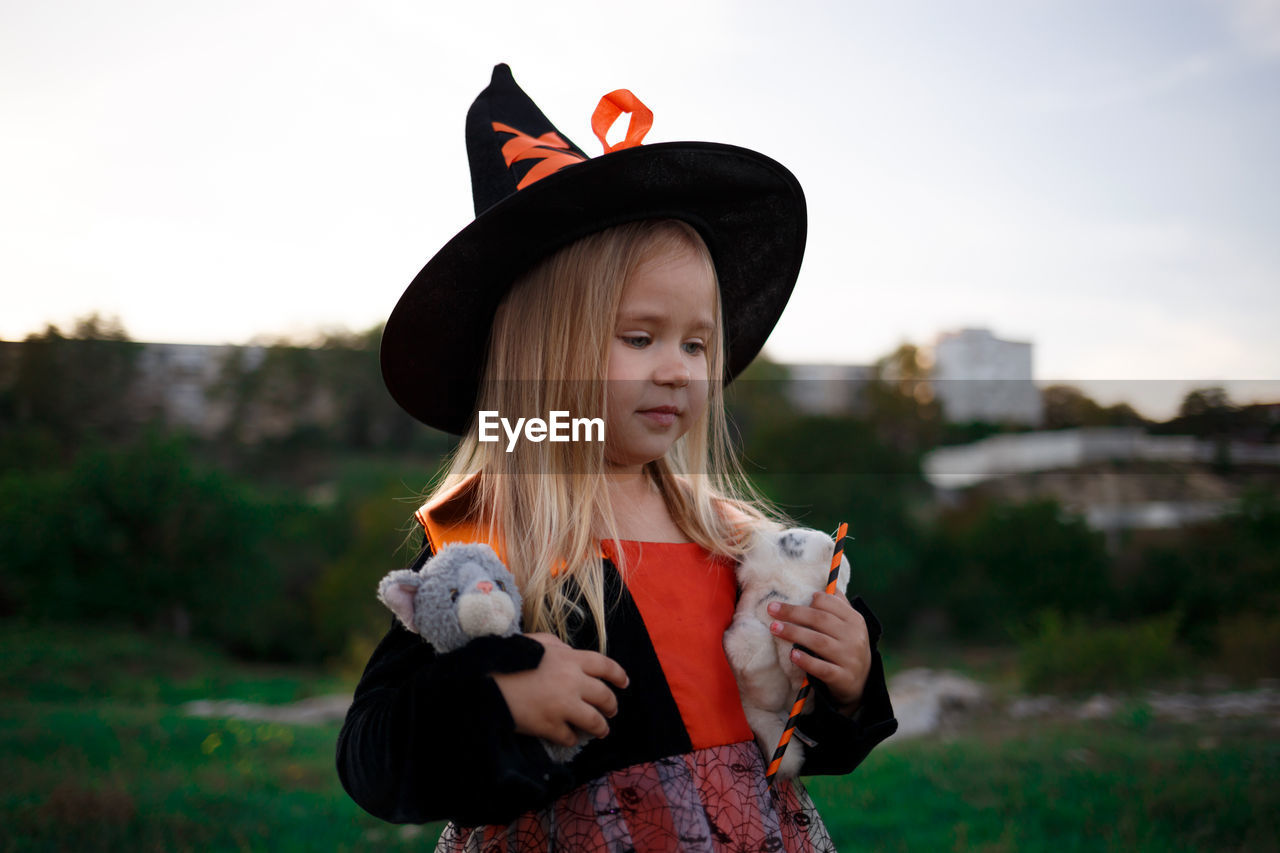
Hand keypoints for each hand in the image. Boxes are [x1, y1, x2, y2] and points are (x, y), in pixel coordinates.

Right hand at [492, 633, 628, 746]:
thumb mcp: (535, 642)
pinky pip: (569, 737)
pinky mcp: (549, 726)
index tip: (624, 683)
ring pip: (594, 722)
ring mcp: (562, 706)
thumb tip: (570, 652)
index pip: (605, 666)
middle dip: (612, 705)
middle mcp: (572, 682)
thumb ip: (557, 646)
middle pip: (604, 696)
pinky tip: (569, 737)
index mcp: (570, 659)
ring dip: (600, 728)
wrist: (485, 681)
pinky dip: (571, 738)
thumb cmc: (508, 658)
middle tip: (611, 711)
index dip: (619, 675)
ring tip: (601, 731)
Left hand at [767, 593, 870, 715]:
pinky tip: (793, 655)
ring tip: (775, 628)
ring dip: (795, 633)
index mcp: (854, 620)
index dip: (810, 599)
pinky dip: (807, 661)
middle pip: (821, 620)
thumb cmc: (847, 646)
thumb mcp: (849, 625)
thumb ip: (838, 606)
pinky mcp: (842, 678)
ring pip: (819, 642)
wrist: (861, 681)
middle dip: (794, 613)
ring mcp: (849, 658)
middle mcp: (854, 637)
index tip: (790, 598)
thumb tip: (823, 588)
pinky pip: (823, 668)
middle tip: (771, 609)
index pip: (831, 604)